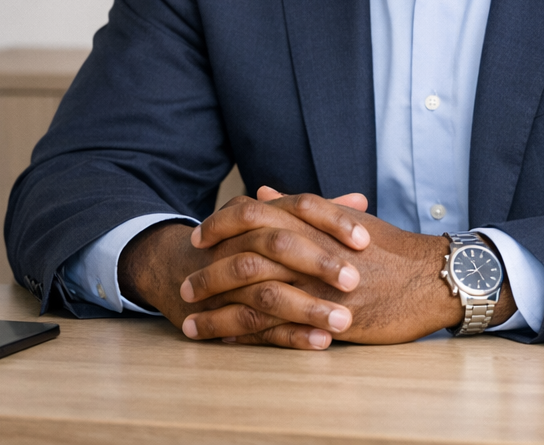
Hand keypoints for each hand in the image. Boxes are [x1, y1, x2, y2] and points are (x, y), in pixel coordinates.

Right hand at [117, 190, 371, 348]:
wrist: (178, 267)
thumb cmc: (245, 242)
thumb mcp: (279, 220)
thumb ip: (320, 212)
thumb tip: (360, 200)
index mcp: (261, 214)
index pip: (300, 206)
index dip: (334, 221)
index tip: (366, 239)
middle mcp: (242, 241)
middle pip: (280, 245)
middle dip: (318, 263)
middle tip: (355, 280)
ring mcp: (228, 279)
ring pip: (268, 291)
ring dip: (308, 308)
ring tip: (344, 321)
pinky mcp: (221, 314)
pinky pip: (256, 327)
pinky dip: (289, 335)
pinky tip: (320, 342)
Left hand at [180, 188, 515, 346]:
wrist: (431, 276)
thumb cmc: (389, 248)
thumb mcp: (343, 220)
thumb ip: (299, 206)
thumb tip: (262, 190)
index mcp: (314, 219)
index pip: (255, 214)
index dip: (221, 225)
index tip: (199, 236)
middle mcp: (312, 247)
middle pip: (246, 255)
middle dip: (210, 271)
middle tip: (186, 284)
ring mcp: (319, 283)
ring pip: (255, 294)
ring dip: (218, 309)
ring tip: (191, 321)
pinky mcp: (329, 316)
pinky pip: (278, 328)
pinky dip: (246, 335)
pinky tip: (225, 342)